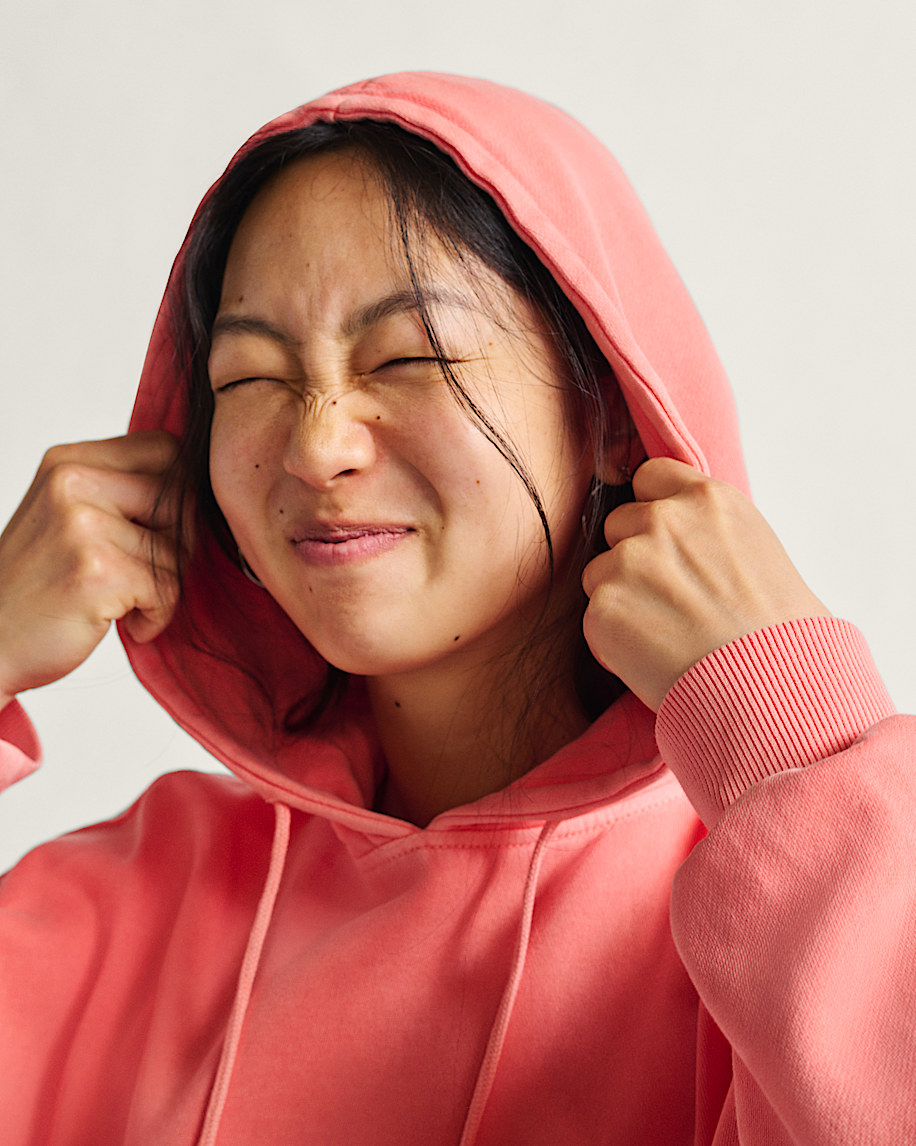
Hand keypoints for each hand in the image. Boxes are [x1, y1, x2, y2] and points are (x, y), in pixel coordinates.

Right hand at [0, 432, 181, 705]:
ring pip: (178, 549)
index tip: (152, 530)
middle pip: (181, 498)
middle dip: (176, 543)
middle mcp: (72, 482)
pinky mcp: (96, 570)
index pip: (166, 448)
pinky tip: (120, 621)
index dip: (177, 494)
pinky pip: (167, 589)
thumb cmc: (39, 586)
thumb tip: (202, 480)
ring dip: (161, 587)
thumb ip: (121, 489)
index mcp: (68, 461)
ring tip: (118, 600)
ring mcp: (82, 524)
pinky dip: (154, 616)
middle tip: (137, 574)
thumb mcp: (69, 516)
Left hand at [581, 457, 830, 711]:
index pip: (650, 477)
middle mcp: (663, 520)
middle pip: (618, 524)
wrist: (771, 687)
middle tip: (673, 600)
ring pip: (601, 571)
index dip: (651, 510)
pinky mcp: (605, 605)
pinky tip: (654, 654)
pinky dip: (614, 638)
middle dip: (634, 558)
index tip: (663, 541)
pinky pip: (595, 616)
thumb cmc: (777, 630)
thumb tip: (678, 530)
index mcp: (707, 499)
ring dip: (621, 598)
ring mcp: (629, 561)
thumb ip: (707, 528)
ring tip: (668, 631)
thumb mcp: (756, 549)